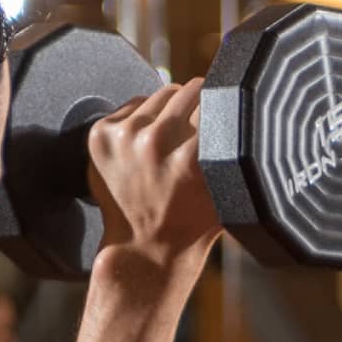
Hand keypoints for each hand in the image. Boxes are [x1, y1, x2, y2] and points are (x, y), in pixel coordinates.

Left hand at [87, 78, 222, 276]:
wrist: (144, 250)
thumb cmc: (192, 225)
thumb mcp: (225, 190)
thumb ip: (231, 149)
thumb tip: (239, 103)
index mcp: (189, 160)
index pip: (216, 100)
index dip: (222, 108)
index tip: (221, 118)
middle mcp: (153, 143)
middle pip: (189, 90)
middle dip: (198, 106)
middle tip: (197, 133)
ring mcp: (123, 138)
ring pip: (162, 94)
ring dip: (170, 111)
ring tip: (173, 143)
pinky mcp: (101, 135)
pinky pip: (135, 105)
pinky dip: (144, 119)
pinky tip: (148, 147)